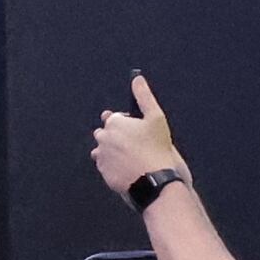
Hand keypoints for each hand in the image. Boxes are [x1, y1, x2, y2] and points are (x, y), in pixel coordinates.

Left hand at [91, 73, 185, 194]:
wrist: (155, 181)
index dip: (126, 123)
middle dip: (117, 136)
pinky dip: (114, 164)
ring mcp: (101, 156)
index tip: (137, 131)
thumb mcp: (156, 118)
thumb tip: (137, 79)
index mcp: (114, 123)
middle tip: (137, 145)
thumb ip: (144, 96)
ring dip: (114, 151)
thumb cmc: (157, 148)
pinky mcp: (103, 172)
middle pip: (106, 133)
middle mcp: (103, 139)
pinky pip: (106, 165)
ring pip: (104, 149)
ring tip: (133, 157)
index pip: (113, 118)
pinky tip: (128, 167)